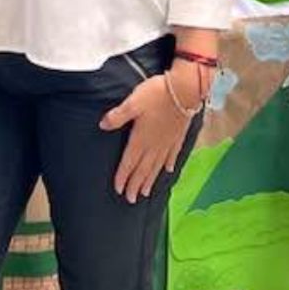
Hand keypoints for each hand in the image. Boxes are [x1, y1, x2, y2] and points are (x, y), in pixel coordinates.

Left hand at [99, 73, 194, 203]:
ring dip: (150, 180)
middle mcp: (154, 145)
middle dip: (135, 185)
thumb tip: (102, 125)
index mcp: (141, 139)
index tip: (119, 190)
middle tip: (130, 199)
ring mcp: (167, 142)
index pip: (129, 162)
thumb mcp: (132, 102)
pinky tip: (168, 171)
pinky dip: (168, 164)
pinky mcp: (178, 137)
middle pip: (143, 169)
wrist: (186, 90)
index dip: (123, 177)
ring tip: (145, 193)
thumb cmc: (157, 94)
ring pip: (156, 166)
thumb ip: (118, 116)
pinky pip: (172, 155)